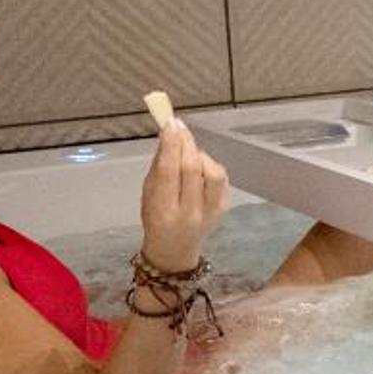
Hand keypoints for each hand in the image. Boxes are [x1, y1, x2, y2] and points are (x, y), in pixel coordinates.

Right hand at [139, 120, 228, 273]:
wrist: (175, 249)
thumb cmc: (155, 219)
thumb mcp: (148, 194)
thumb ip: (159, 167)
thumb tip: (169, 136)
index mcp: (164, 211)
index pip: (169, 171)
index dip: (171, 144)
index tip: (170, 124)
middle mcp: (190, 213)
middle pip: (193, 168)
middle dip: (186, 142)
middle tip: (178, 126)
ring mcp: (211, 212)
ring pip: (213, 172)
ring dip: (200, 154)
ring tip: (187, 151)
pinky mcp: (224, 208)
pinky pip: (221, 178)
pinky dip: (210, 165)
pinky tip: (200, 164)